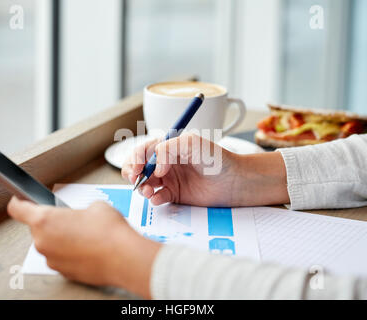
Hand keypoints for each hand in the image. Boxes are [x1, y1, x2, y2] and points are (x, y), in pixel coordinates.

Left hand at [7, 197, 160, 297]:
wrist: (124, 257)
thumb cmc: (109, 232)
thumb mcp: (95, 206)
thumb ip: (78, 209)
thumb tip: (81, 215)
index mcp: (44, 220)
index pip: (17, 209)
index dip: (20, 202)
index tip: (22, 200)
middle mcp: (43, 241)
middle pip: (38, 228)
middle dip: (53, 223)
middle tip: (73, 220)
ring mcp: (52, 259)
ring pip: (51, 244)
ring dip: (63, 239)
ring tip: (86, 236)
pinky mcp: (63, 272)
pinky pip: (62, 258)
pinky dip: (71, 253)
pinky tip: (89, 249)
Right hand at [122, 133, 289, 206]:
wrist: (234, 181)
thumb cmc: (217, 158)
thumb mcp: (192, 143)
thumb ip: (168, 149)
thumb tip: (155, 167)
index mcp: (167, 147)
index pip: (143, 150)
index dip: (135, 158)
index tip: (138, 167)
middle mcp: (165, 162)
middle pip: (138, 167)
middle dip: (132, 172)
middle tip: (136, 179)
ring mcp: (169, 179)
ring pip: (145, 183)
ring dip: (141, 187)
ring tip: (149, 191)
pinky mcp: (175, 195)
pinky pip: (157, 197)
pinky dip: (154, 199)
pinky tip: (160, 198)